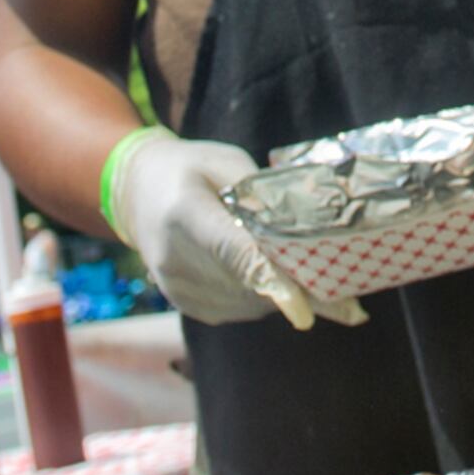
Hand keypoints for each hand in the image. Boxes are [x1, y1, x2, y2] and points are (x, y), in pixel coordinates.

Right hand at [106, 132, 366, 331]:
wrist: (134, 193)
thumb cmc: (190, 169)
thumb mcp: (226, 162)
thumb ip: (261, 196)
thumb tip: (308, 231)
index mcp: (186, 214)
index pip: (235, 253)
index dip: (272, 281)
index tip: (304, 311)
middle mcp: (175, 259)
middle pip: (250, 284)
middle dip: (295, 283)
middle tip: (339, 279)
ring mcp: (178, 288)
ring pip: (250, 303)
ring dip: (280, 290)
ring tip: (293, 262)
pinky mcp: (185, 305)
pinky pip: (239, 309)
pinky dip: (260, 294)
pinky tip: (266, 272)